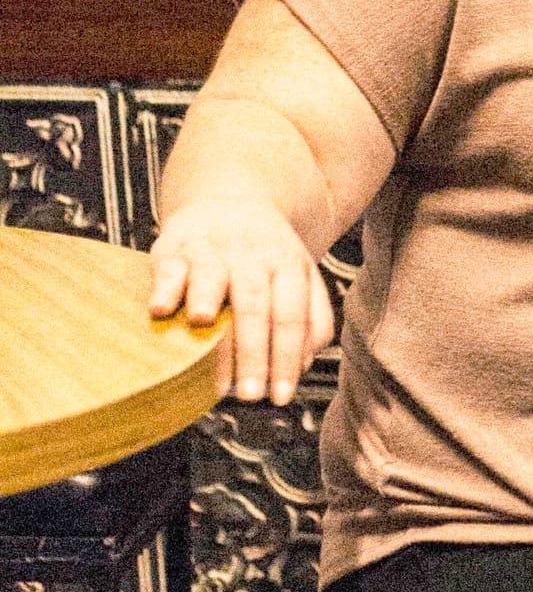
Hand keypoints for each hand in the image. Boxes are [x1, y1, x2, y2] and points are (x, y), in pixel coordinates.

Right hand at [148, 196, 333, 404]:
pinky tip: (160, 308)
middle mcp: (251, 256)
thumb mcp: (301, 273)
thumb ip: (312, 316)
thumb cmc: (264, 250)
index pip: (292, 316)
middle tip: (247, 393)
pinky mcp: (175, 247)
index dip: (286, 358)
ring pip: (213, 276)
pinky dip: (165, 286)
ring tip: (203, 325)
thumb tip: (304, 363)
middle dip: (251, 351)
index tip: (281, 395)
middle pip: (254, 304)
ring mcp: (212, 250)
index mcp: (286, 265)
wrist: (230, 196)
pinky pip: (169, 267)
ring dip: (207, 299)